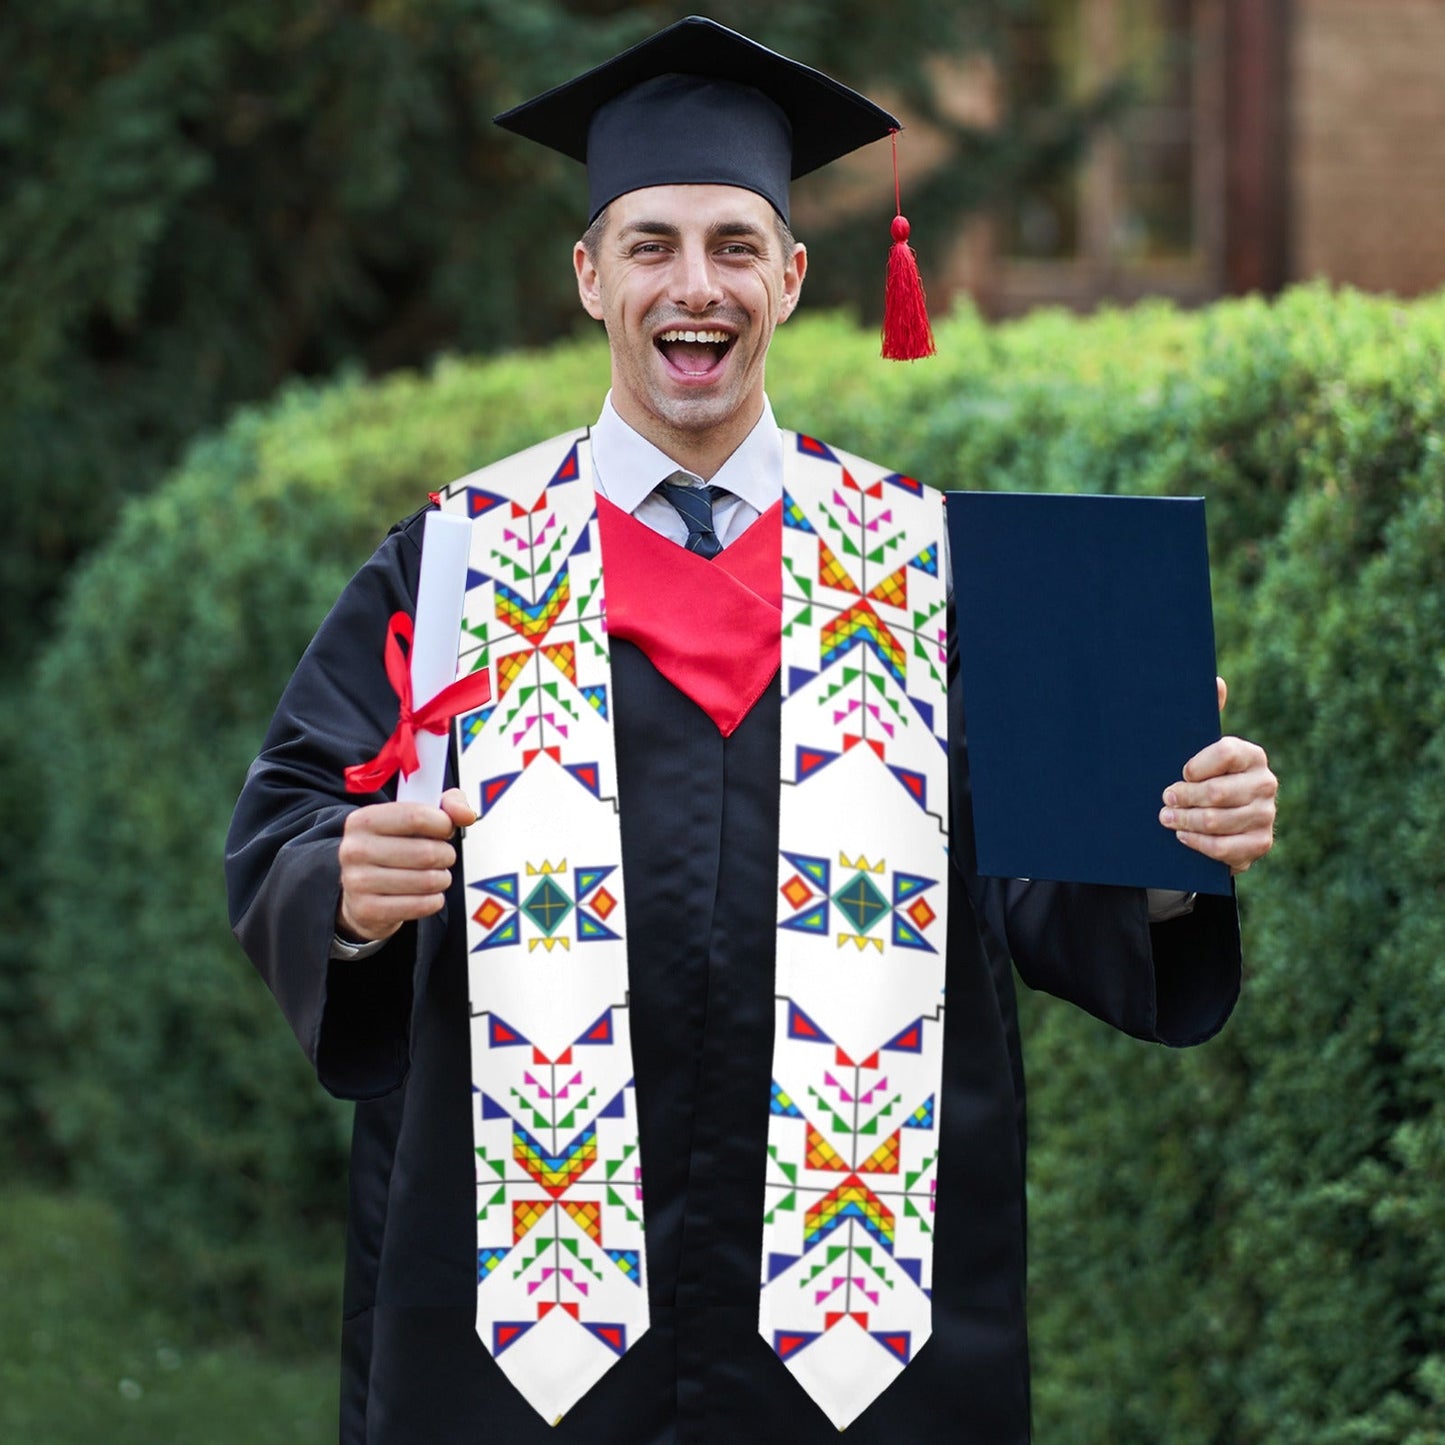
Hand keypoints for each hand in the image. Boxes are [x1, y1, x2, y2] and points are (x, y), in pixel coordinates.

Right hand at [336, 787, 477, 942]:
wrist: (361, 892)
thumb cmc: (394, 848)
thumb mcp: (415, 818)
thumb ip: (446, 805)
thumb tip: (466, 815)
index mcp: (363, 820)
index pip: (416, 816)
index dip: (443, 824)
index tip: (446, 829)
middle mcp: (354, 849)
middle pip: (426, 852)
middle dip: (446, 855)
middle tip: (443, 856)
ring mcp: (357, 882)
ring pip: (427, 881)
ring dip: (442, 879)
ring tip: (436, 875)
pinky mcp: (367, 910)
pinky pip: (420, 905)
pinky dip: (434, 900)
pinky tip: (427, 895)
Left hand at [1159, 677, 1277, 873]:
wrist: (1219, 820)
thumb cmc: (1203, 777)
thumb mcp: (1199, 748)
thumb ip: (1206, 715)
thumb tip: (1216, 681)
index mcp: (1251, 755)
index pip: (1225, 753)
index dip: (1196, 765)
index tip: (1180, 772)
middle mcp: (1265, 783)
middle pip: (1217, 792)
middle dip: (1183, 797)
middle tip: (1164, 799)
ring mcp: (1266, 815)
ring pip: (1217, 821)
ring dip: (1185, 821)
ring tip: (1166, 818)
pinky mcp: (1260, 843)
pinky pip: (1225, 848)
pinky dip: (1199, 843)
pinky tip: (1183, 836)